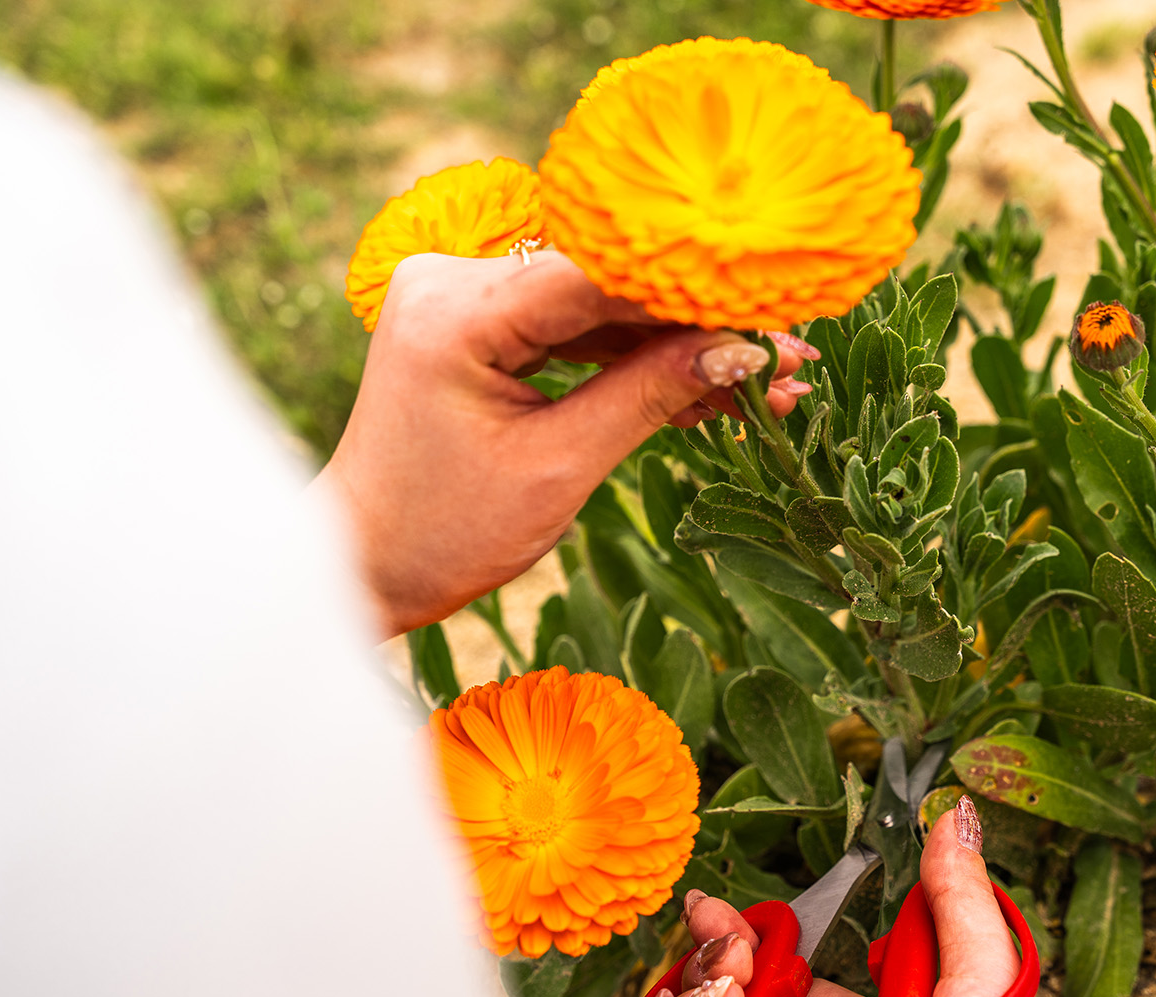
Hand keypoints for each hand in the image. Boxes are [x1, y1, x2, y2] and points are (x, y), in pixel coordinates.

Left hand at [317, 250, 811, 637]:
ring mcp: (466, 298)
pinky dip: (638, 360)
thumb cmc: (445, 530)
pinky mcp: (481, 323)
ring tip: (767, 381)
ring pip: (602, 308)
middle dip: (700, 326)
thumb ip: (651, 394)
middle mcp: (454, 279)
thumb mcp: (560, 467)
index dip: (695, 293)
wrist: (365, 562)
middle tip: (789, 355)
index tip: (775, 313)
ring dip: (681, 346)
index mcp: (457, 310)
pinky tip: (712, 386)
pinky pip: (578, 330)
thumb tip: (745, 349)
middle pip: (607, 286)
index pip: (600, 276)